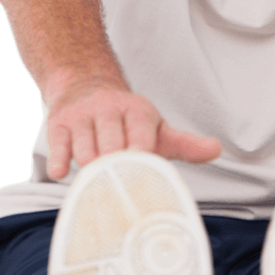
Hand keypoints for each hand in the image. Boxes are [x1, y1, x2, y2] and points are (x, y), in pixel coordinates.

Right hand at [46, 81, 221, 179]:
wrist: (86, 86)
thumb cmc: (127, 120)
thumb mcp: (157, 128)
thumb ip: (185, 144)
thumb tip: (216, 149)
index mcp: (138, 111)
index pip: (141, 134)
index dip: (140, 152)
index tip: (141, 169)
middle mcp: (109, 109)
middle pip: (111, 144)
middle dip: (114, 167)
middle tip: (119, 189)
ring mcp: (82, 116)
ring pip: (85, 149)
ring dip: (91, 170)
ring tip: (98, 184)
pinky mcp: (58, 124)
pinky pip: (58, 146)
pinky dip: (60, 162)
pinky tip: (63, 173)